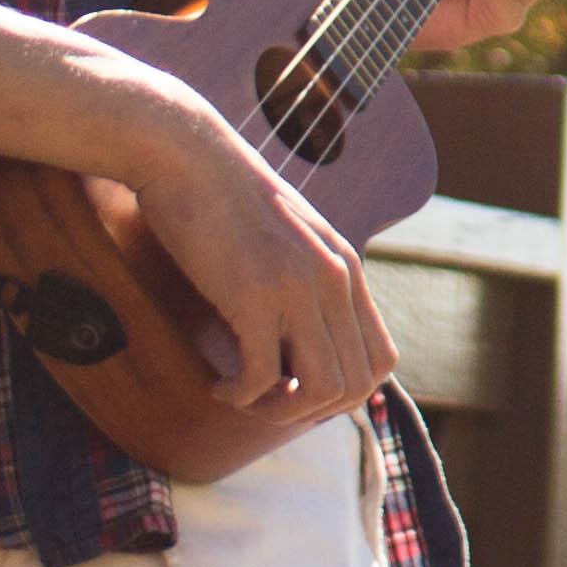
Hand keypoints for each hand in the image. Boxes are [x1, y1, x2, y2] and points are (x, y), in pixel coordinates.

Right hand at [114, 90, 393, 428]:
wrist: (186, 154)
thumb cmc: (223, 196)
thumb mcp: (288, 236)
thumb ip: (307, 277)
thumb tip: (302, 340)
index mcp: (346, 267)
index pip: (380, 360)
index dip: (345, 393)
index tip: (298, 389)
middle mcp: (334, 279)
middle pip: (356, 386)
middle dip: (311, 412)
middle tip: (267, 402)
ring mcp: (298, 287)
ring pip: (321, 391)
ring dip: (281, 412)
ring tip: (245, 397)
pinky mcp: (254, 294)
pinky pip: (262, 378)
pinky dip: (240, 396)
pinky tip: (218, 385)